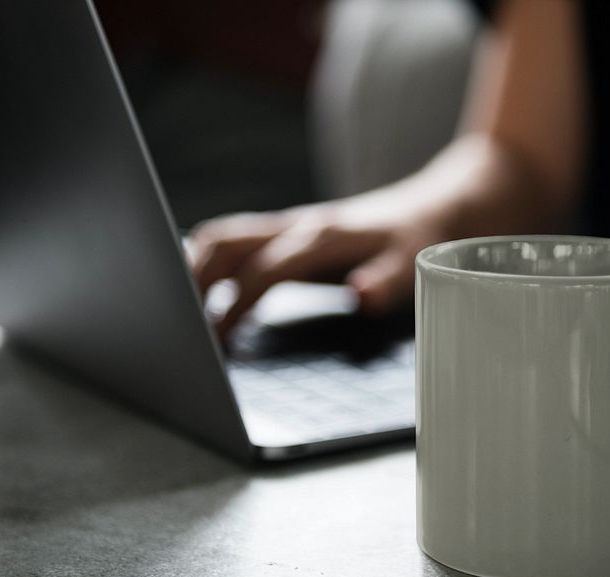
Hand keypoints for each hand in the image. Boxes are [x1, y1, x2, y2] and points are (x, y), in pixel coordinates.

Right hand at [189, 200, 443, 335]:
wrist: (436, 205)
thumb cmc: (421, 238)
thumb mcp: (415, 263)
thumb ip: (387, 280)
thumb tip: (360, 296)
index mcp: (323, 237)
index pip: (264, 270)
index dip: (236, 304)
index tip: (215, 338)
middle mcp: (299, 226)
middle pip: (226, 242)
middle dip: (192, 279)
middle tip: (173, 323)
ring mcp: (291, 226)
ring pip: (224, 237)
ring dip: (194, 267)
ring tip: (173, 309)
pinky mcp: (290, 232)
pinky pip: (237, 241)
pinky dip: (210, 262)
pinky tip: (200, 291)